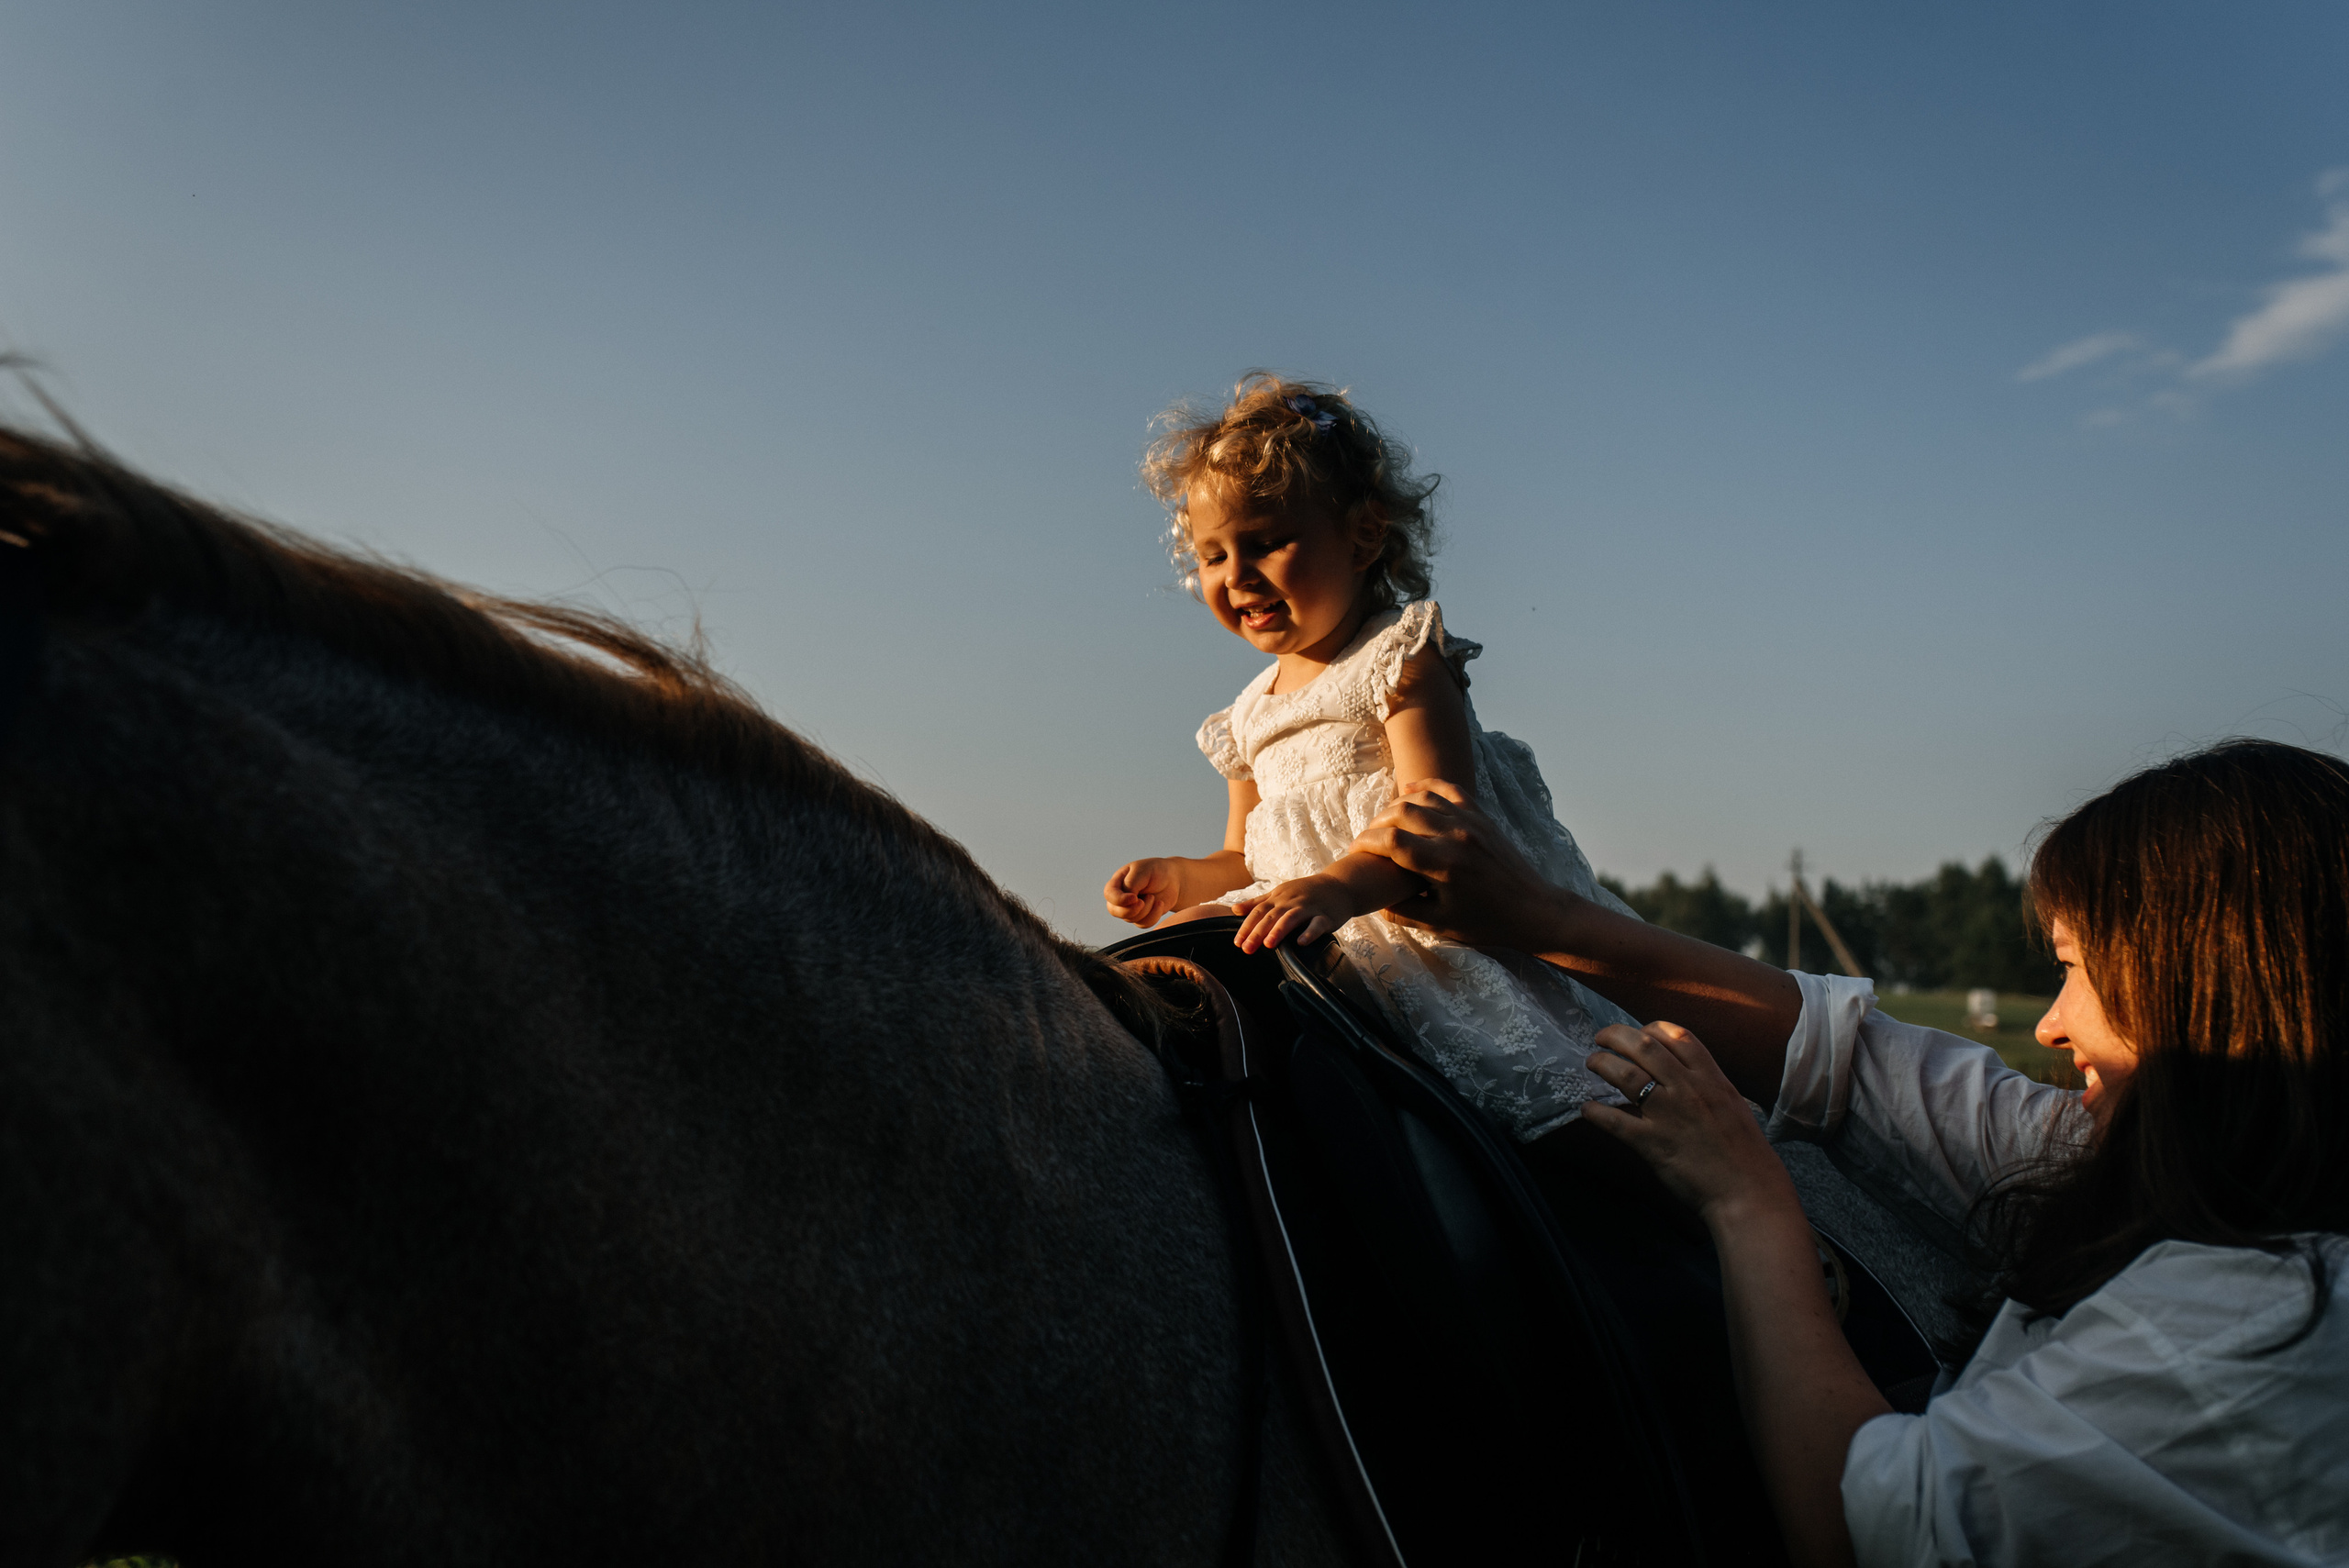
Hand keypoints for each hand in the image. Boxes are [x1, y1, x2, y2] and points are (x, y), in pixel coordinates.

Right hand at [1104, 858, 1179, 927]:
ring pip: (1130, 918)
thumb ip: (1131, 884)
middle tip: (1149, 898)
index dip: (1120, 900)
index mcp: (1117, 882)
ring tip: (1154, 897)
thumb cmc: (1155, 871)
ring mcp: (1129, 908)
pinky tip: (1160, 904)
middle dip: (1131, 910)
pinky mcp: (1141, 917)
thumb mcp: (1142, 871)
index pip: (1109, 895)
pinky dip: (1154, 915)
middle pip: (1115, 911)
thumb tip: (1128, 901)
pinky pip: (1143, 924)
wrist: (1171, 879)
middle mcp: (1120, 897)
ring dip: (1146, 909)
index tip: (1135, 897)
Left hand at [1231, 875, 1360, 952]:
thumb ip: (1257, 902)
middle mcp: (1292, 901)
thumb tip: (1234, 910)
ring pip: (1292, 918)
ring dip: (1279, 930)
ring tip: (1269, 944)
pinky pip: (1317, 924)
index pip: (1259, 911)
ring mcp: (1309, 907)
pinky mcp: (1326, 916)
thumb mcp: (1280, 893)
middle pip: (1272, 916)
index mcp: (1279, 897)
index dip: (1247, 926)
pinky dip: (1309, 933)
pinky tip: (1301, 942)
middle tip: (1246, 949)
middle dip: (1258, 932)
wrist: (1338, 885)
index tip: (1237, 942)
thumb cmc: (1306, 891)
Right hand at [1348, 780, 1571, 948]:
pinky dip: (1426, 786)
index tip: (1355, 850)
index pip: (1391, 841)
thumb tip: (1375, 899)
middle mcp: (1456, 837)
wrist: (1532, 910)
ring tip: (1386, 822)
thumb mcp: (1439, 925)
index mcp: (1443, 866)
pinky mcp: (1481, 817)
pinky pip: (1450, 789)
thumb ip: (1402, 910)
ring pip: (1422, 796)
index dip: (1365, 843)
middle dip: (1376, 823)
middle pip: (1401, 812)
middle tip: (1368, 839)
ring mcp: (1471, 822)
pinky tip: (1410, 790)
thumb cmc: (1486, 922)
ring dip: (1397, 805)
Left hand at [1578, 1021, 1799, 1225]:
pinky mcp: (1653, 1144)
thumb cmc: (1746, 1155)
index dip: (1651, 1028)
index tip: (1638, 1033)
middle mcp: (1689, 1090)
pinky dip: (1596, 1112)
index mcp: (1712, 1079)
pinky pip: (1615, 1121)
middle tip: (1601, 1040)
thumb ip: (1708, 1086)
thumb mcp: (1733, 1106)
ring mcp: (1670, 1115)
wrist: (1751, 1193)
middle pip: (1644, 1046)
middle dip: (1616, 1036)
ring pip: (1626, 1075)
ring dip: (1603, 1064)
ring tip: (1593, 1064)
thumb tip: (1685, 1075)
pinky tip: (1588, 1110)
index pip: (1677, 1036)